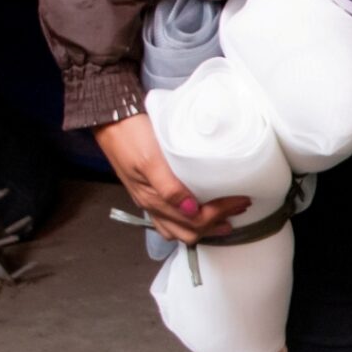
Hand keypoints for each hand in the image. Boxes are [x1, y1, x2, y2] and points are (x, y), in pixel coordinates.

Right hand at [95, 111, 248, 243]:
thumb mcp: (151, 160)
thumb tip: (191, 210)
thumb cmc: (131, 136)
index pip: (194, 219)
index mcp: (153, 199)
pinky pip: (169, 221)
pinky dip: (188, 223)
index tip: (240, 199)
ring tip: (225, 220)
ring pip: (178, 230)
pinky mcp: (149, 193)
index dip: (220, 212)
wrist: (111, 121)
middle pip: (188, 230)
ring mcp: (149, 201)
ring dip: (204, 228)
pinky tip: (198, 215)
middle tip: (239, 208)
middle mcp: (151, 205)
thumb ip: (169, 187)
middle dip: (216, 223)